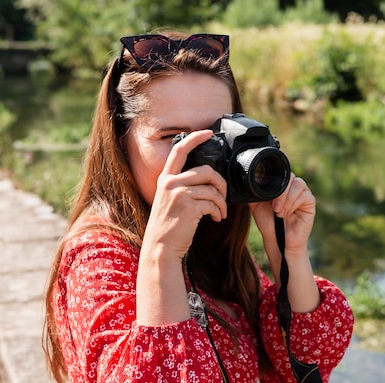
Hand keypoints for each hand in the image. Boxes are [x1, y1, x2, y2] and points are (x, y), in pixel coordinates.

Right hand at [144, 130, 227, 260]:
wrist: (161, 247)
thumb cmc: (169, 226)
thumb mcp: (169, 200)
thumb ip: (182, 186)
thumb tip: (208, 179)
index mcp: (166, 179)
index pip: (179, 150)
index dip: (194, 138)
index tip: (208, 132)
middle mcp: (170, 183)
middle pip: (206, 170)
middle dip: (221, 183)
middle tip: (224, 195)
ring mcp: (179, 194)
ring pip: (212, 189)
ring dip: (222, 202)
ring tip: (220, 212)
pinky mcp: (189, 206)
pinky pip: (213, 203)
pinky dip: (219, 211)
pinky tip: (216, 218)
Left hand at [249, 173, 314, 257]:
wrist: (277, 240)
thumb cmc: (269, 224)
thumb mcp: (256, 205)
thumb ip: (254, 193)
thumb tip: (247, 183)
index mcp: (281, 185)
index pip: (280, 174)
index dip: (274, 183)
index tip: (266, 197)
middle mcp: (293, 187)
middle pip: (290, 177)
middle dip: (280, 193)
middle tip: (274, 207)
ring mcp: (303, 193)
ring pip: (298, 184)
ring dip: (286, 199)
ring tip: (280, 213)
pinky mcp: (310, 202)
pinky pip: (304, 195)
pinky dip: (293, 204)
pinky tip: (287, 214)